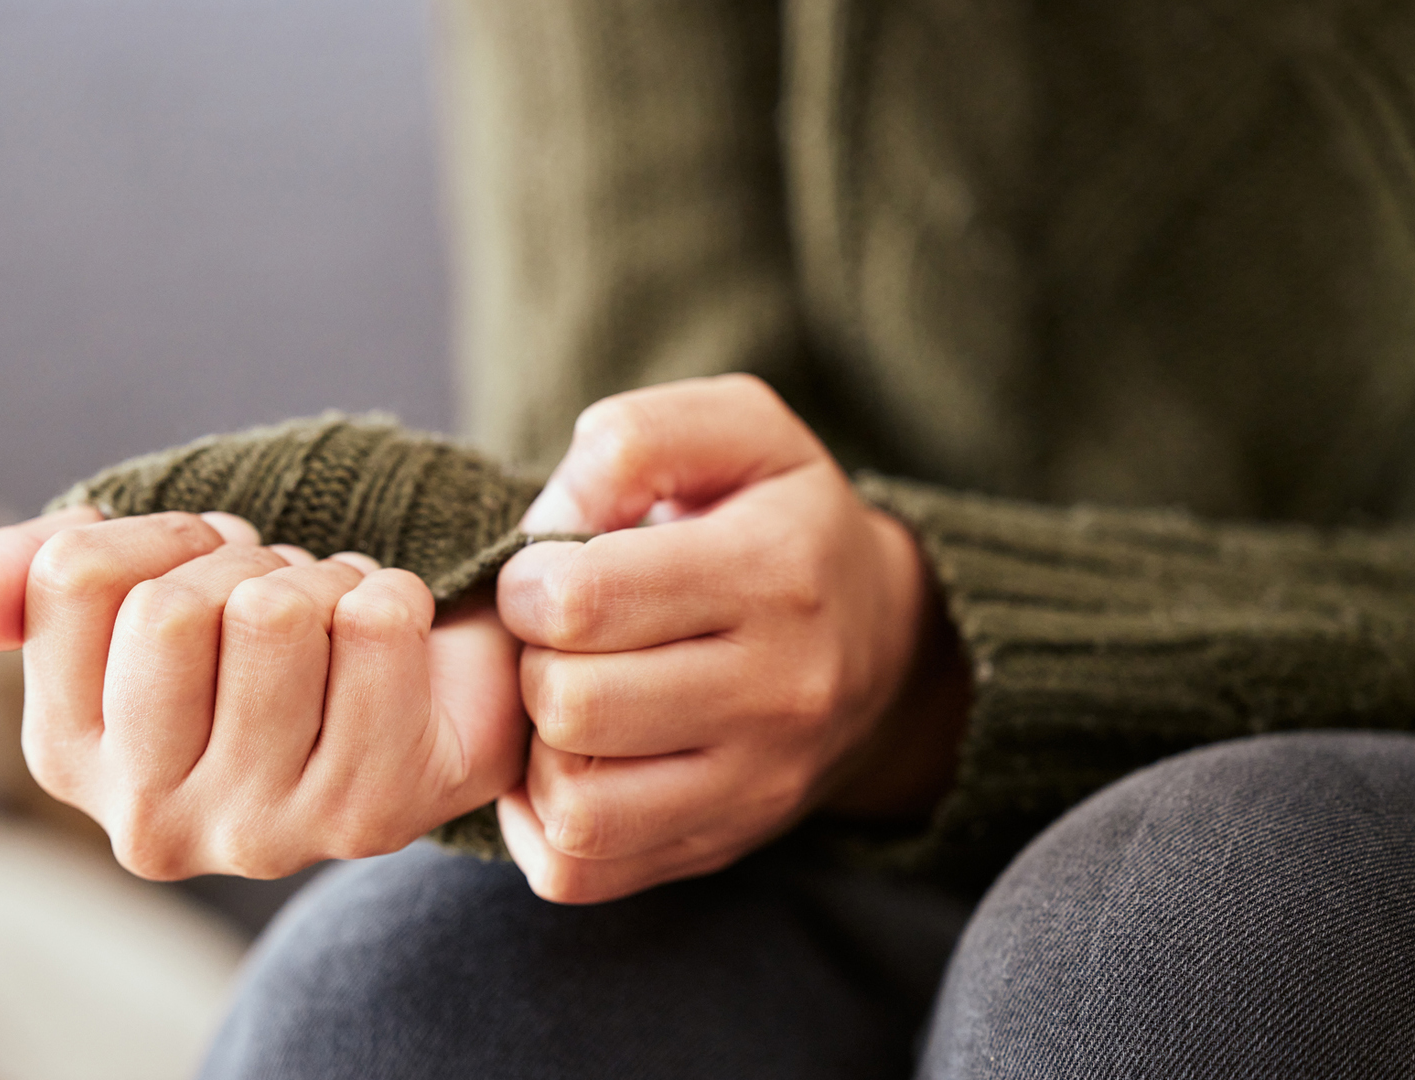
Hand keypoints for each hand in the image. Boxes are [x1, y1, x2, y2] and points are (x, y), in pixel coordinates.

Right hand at [0, 507, 527, 878]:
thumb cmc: (266, 639)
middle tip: (281, 599)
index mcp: (66, 756)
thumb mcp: (140, 589)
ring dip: (322, 581)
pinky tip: (392, 646)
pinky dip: (394, 596)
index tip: (209, 565)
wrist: (426, 700)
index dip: (165, 536)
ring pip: (274, 614)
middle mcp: (145, 821)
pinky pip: (377, 625)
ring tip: (334, 624)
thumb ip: (33, 575)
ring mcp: (256, 834)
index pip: (75, 576)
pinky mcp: (366, 818)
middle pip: (170, 608)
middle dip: (244, 564)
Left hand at [494, 374, 969, 903]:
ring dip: (536, 749)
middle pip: (571, 705)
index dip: (528, 581)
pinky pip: (581, 869)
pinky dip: (541, 824)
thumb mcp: (736, 433)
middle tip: (553, 640)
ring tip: (561, 700)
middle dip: (531, 662)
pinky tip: (561, 763)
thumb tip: (552, 523)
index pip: (586, 600)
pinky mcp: (723, 846)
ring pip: (576, 803)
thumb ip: (635, 440)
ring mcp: (756, 785)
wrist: (886, 641)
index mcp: (775, 573)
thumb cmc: (779, 519)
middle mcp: (779, 692)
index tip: (547, 574)